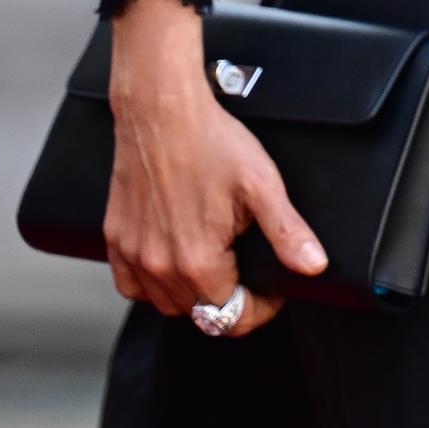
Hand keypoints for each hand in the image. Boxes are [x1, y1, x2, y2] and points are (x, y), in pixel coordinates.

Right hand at [106, 0, 326, 334]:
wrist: (162, 110)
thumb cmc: (210, 141)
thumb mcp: (262, 184)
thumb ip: (287, 232)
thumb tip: (313, 267)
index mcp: (198, 261)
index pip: (231, 317)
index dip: (260, 309)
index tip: (272, 291)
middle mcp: (159, 267)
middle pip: (200, 313)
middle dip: (229, 299)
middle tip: (247, 269)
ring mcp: (133, 255)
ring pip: (165, 304)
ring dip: (192, 294)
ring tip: (216, 263)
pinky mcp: (115, 240)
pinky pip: (131, 286)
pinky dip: (152, 283)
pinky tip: (172, 259)